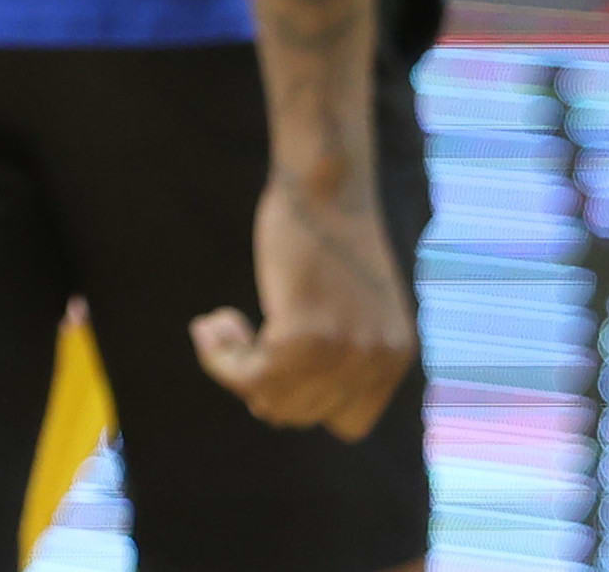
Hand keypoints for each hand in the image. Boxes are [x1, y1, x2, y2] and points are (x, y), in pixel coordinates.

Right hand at [191, 166, 415, 439]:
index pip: (347, 424)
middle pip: (301, 416)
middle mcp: (376, 361)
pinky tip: (214, 321)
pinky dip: (218, 357)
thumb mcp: (355, 299)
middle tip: (236, 335)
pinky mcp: (304, 334)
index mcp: (395, 356)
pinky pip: (248, 376)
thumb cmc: (328, 228)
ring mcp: (343, 351)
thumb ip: (345, 343)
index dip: (302, 398)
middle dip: (259, 383)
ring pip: (270, 402)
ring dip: (233, 370)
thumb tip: (292, 392)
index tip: (273, 358)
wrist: (325, 183)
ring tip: (222, 325)